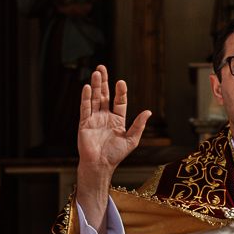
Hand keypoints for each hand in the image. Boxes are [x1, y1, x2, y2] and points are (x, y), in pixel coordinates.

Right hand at [77, 65, 150, 214]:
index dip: (120, 92)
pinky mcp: (84, 123)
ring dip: (95, 86)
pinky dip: (86, 98)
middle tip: (102, 67)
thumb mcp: (131, 140)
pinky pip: (85, 108)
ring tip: (96, 72)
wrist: (100, 165)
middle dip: (103, 82)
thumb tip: (148, 112)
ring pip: (94, 98)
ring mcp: (94, 119)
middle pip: (104, 95)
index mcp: (117, 120)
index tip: (121, 82)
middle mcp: (105, 117)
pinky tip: (87, 88)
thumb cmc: (115, 155)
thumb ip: (138, 125)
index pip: (119, 101)